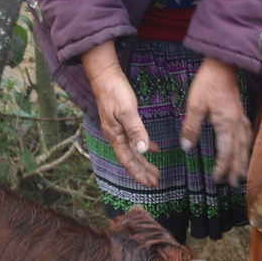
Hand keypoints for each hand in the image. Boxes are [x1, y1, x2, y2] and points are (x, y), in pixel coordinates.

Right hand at [81, 43, 158, 186]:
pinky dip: (142, 146)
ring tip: (155, 170)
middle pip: (130, 158)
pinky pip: (132, 140)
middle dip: (143, 171)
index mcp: (115, 136)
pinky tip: (151, 148)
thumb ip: (135, 130)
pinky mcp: (120, 122)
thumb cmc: (115, 92)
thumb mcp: (127, 110)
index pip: (128, 161)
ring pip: (132, 150)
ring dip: (143, 161)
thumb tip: (143, 150)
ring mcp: (117, 129)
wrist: (105, 76)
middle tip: (156, 181)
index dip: (139, 173)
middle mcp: (115, 136)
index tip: (150, 184)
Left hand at [181, 56, 251, 185]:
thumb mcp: (195, 105)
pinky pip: (246, 134)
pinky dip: (246, 145)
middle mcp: (237, 124)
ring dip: (243, 160)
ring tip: (242, 173)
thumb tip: (187, 147)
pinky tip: (245, 147)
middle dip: (236, 169)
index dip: (222, 167)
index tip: (217, 179)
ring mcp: (240, 118)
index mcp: (227, 124)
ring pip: (245, 144)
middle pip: (239, 152)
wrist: (222, 65)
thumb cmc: (208, 83)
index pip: (225, 152)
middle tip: (233, 184)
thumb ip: (191, 127)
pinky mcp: (239, 112)